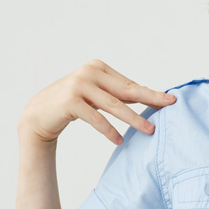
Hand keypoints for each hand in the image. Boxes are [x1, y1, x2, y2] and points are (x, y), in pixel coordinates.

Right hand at [18, 60, 176, 145]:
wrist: (38, 115)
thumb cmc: (71, 105)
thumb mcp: (94, 95)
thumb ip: (115, 93)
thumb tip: (146, 97)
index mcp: (98, 67)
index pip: (129, 83)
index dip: (150, 93)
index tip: (170, 100)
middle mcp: (89, 72)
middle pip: (126, 90)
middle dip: (150, 100)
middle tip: (169, 106)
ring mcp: (79, 85)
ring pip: (113, 105)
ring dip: (134, 119)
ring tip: (149, 130)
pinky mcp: (70, 101)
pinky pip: (96, 118)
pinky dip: (109, 130)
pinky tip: (119, 140)